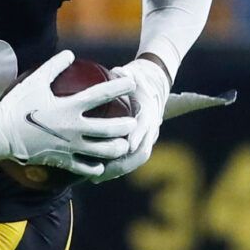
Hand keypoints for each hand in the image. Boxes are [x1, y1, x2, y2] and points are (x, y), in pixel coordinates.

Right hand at [0, 50, 134, 177]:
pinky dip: (96, 167)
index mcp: (68, 106)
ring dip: (116, 148)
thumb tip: (70, 53)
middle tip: (133, 122)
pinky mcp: (61, 160)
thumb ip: (54, 66)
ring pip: (102, 151)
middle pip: (109, 128)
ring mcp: (69, 146)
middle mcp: (73, 128)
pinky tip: (101, 164)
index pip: (101, 95)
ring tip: (123, 145)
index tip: (132, 82)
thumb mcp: (35, 82)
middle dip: (126, 125)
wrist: (0, 134)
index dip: (119, 87)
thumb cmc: (17, 105)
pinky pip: (84, 168)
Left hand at [92, 57, 170, 182]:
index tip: (126, 145)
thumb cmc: (136, 78)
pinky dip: (116, 169)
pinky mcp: (141, 144)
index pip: (145, 125)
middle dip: (122, 163)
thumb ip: (122, 75)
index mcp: (149, 110)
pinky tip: (98, 175)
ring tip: (96, 178)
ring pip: (136, 159)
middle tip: (101, 171)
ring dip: (117, 170)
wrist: (153, 83)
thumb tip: (115, 72)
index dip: (136, 136)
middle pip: (141, 151)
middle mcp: (150, 127)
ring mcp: (147, 137)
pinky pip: (131, 161)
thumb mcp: (130, 74)